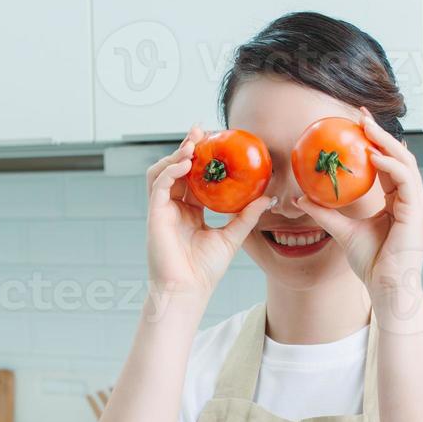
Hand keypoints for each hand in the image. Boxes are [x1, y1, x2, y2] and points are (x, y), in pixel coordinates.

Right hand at [144, 126, 273, 308]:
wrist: (188, 291)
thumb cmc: (205, 271)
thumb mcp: (233, 237)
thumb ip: (246, 216)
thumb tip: (268, 198)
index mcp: (189, 211)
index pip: (193, 176)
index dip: (201, 157)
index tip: (214, 140)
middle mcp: (174, 207)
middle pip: (176, 168)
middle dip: (186, 146)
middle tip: (201, 130)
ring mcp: (162, 210)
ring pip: (162, 171)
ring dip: (175, 154)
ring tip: (192, 144)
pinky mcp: (154, 215)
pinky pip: (158, 184)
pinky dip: (170, 170)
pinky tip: (185, 164)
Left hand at [296, 108, 422, 296]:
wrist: (387, 288)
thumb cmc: (372, 264)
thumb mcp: (343, 231)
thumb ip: (326, 213)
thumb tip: (301, 198)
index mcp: (401, 201)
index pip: (389, 165)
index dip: (374, 143)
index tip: (356, 125)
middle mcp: (413, 199)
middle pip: (400, 157)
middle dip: (380, 134)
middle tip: (361, 115)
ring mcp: (419, 204)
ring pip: (405, 162)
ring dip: (384, 142)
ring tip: (365, 127)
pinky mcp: (418, 211)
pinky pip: (405, 179)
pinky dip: (389, 164)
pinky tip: (372, 156)